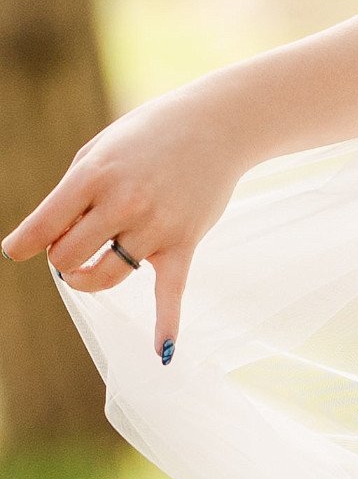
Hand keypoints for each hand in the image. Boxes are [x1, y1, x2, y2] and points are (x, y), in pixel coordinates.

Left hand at [3, 87, 247, 361]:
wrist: (215, 126)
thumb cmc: (149, 135)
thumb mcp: (100, 149)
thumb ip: (75, 190)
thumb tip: (55, 236)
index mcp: (93, 176)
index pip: (44, 225)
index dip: (24, 243)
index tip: (15, 251)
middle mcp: (122, 203)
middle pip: (69, 256)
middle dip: (62, 258)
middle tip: (70, 248)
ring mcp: (155, 227)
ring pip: (105, 276)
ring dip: (87, 279)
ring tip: (84, 272)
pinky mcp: (183, 244)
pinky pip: (170, 293)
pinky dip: (167, 324)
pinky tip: (162, 352)